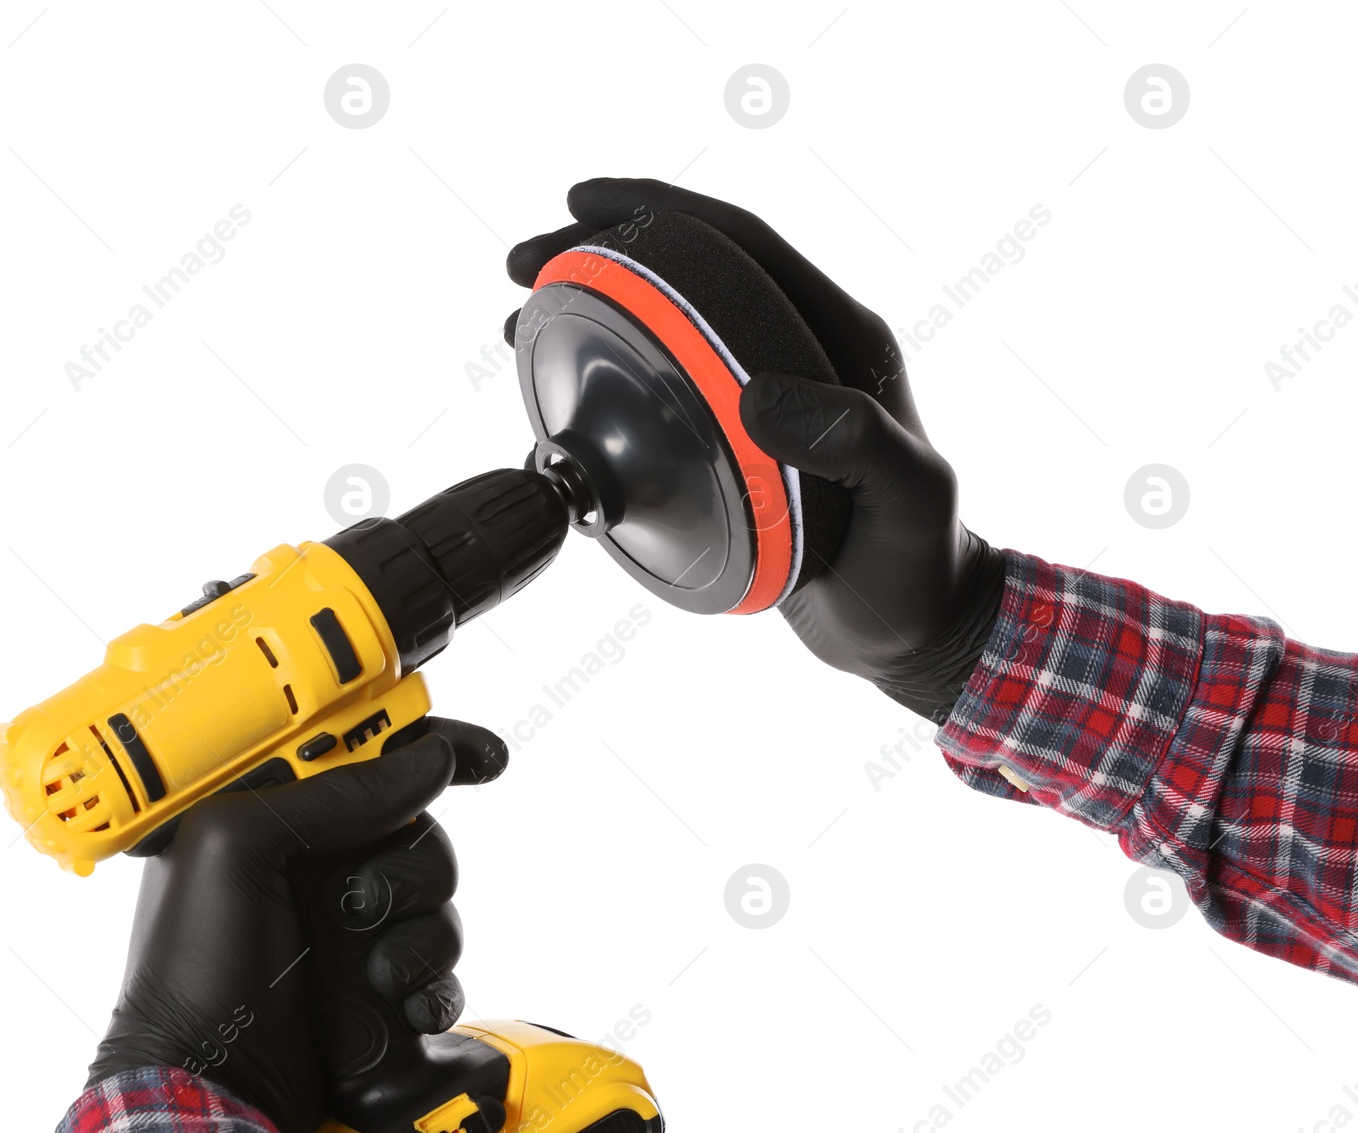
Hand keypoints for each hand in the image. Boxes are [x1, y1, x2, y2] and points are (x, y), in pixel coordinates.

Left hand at [86, 718, 506, 1132]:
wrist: (208, 1096)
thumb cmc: (192, 973)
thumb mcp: (237, 850)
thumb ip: (332, 794)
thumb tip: (428, 759)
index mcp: (274, 820)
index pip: (363, 757)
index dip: (426, 746)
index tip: (480, 756)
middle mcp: (316, 869)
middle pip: (418, 831)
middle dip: (413, 867)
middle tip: (364, 903)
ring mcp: (350, 934)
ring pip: (439, 902)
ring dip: (421, 936)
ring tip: (372, 971)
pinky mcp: (378, 994)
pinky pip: (443, 971)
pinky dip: (435, 986)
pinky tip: (402, 1005)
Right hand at [507, 178, 1005, 722]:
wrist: (909, 627)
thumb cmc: (916, 560)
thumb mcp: (905, 494)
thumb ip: (853, 439)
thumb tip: (757, 397)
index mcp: (839, 338)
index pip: (742, 244)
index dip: (661, 210)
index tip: (579, 205)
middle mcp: (796, 353)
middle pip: (686, 274)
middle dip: (599, 255)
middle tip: (521, 267)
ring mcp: (760, 401)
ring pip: (663, 331)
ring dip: (589, 314)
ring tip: (516, 321)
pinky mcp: (731, 449)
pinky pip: (659, 397)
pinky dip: (604, 384)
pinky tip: (557, 398)